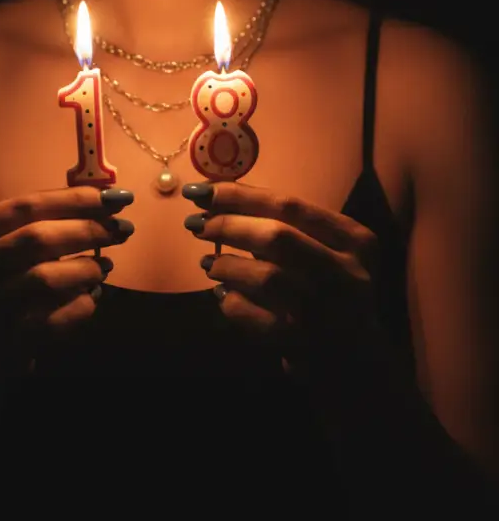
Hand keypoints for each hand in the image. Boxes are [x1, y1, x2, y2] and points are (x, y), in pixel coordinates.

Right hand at [0, 186, 134, 375]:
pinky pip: (53, 320)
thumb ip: (22, 229)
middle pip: (37, 237)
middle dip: (88, 228)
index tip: (114, 196)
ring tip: (105, 267)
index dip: (75, 198)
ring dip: (86, 268)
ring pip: (45, 277)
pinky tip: (91, 299)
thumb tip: (94, 203)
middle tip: (122, 227)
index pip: (24, 205)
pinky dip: (80, 307)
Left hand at [182, 181, 384, 380]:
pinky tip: (224, 296)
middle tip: (197, 224)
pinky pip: (257, 318)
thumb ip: (287, 228)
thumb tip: (219, 200)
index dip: (239, 196)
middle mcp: (348, 273)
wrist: (360, 365)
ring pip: (266, 276)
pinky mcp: (307, 346)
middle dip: (228, 225)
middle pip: (276, 236)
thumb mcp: (328, 254)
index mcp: (354, 240)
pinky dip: (233, 303)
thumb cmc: (333, 294)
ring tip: (209, 263)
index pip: (289, 205)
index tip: (202, 192)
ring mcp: (328, 312)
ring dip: (227, 265)